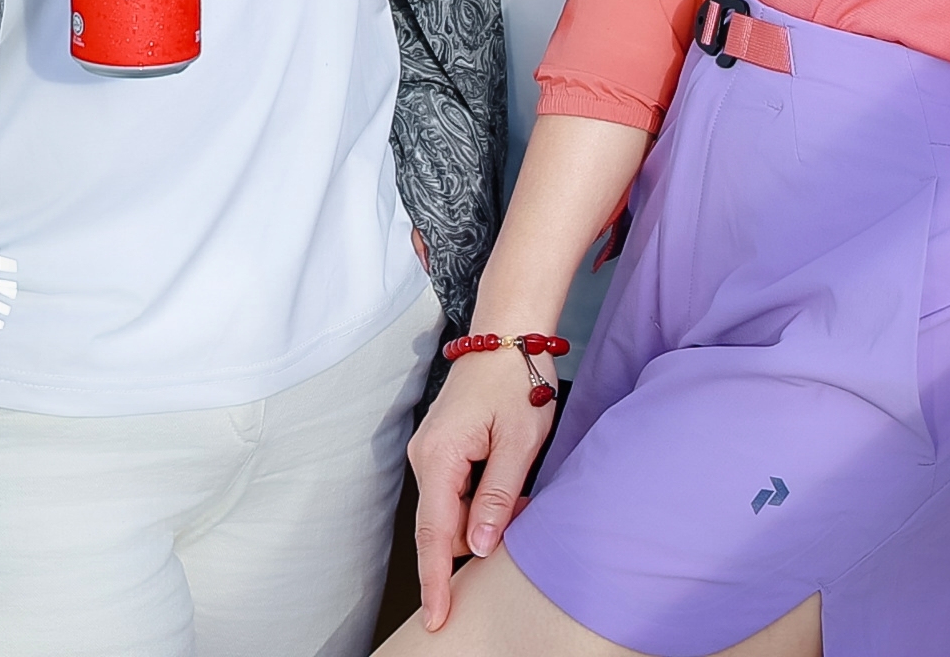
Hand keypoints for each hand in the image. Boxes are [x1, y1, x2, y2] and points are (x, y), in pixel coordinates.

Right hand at [409, 335, 565, 626]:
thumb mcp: (519, 441)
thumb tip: (482, 547)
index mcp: (439, 457)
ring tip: (523, 491)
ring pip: (453, 513)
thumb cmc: (515, 378)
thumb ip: (498, 497)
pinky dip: (483, 500)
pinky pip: (457, 493)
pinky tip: (510, 483)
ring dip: (486, 517)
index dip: (436, 581)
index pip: (435, 535)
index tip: (437, 617)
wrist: (507, 332)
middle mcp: (426, 458)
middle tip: (524, 516)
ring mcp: (431, 454)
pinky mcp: (443, 450)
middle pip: (444, 528)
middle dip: (479, 540)